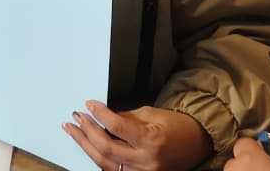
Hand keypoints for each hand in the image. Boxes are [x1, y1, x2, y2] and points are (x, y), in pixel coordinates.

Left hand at [65, 100, 212, 170]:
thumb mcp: (151, 113)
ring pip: (105, 162)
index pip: (117, 127)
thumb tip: (102, 116)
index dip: (100, 114)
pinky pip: (112, 170)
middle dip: (87, 131)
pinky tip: (87, 146)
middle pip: (106, 148)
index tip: (89, 105)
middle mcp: (146, 161)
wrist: (196, 144)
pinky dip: (97, 158)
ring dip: (86, 145)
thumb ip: (125, 117)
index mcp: (151, 140)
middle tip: (76, 117)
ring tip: (73, 130)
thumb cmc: (176, 126)